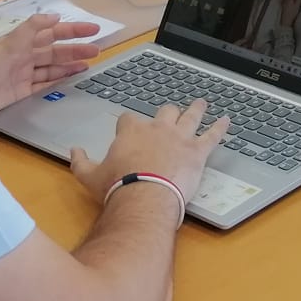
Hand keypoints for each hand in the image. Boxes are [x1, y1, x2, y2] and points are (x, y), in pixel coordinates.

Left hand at [0, 13, 102, 126]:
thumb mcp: (8, 44)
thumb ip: (31, 29)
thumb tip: (54, 16)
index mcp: (21, 42)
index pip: (51, 32)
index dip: (72, 30)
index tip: (92, 29)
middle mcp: (24, 57)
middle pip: (55, 50)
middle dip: (76, 48)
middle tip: (97, 49)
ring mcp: (23, 75)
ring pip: (52, 67)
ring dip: (70, 64)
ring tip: (89, 62)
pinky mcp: (22, 93)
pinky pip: (45, 84)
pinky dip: (58, 80)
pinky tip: (71, 77)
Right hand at [70, 99, 230, 206]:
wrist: (144, 197)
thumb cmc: (117, 187)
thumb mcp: (90, 176)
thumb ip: (80, 162)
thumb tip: (73, 151)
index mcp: (132, 130)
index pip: (129, 119)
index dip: (129, 124)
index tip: (129, 129)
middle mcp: (158, 128)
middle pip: (165, 112)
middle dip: (167, 112)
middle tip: (172, 112)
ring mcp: (180, 137)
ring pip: (191, 116)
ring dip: (196, 110)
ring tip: (201, 104)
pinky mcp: (197, 151)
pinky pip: (212, 135)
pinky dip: (220, 128)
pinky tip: (226, 121)